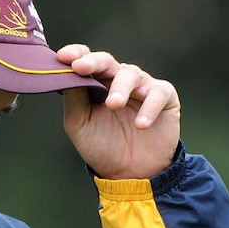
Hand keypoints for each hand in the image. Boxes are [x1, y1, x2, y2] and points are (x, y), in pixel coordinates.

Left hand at [57, 44, 180, 179]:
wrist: (131, 173)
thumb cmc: (102, 145)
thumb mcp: (79, 124)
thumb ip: (73, 98)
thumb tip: (64, 74)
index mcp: (95, 82)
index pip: (85, 60)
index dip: (76, 54)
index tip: (63, 57)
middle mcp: (117, 80)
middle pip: (106, 61)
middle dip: (93, 62)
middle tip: (81, 68)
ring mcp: (141, 87)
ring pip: (131, 73)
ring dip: (120, 87)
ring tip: (113, 104)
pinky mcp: (164, 97)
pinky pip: (158, 93)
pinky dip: (149, 107)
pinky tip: (140, 124)